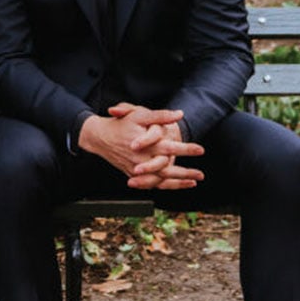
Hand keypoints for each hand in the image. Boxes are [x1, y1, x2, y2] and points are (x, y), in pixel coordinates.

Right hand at [79, 104, 204, 189]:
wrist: (98, 137)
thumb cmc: (119, 124)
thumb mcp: (139, 115)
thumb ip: (160, 115)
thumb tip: (179, 114)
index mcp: (146, 144)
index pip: (170, 148)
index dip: (186, 149)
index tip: (200, 150)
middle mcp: (142, 159)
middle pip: (167, 169)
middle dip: (185, 172)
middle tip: (201, 174)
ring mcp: (136, 168)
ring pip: (160, 179)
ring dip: (178, 182)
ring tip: (193, 181)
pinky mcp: (132, 174)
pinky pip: (150, 184)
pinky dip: (164, 185)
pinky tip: (176, 185)